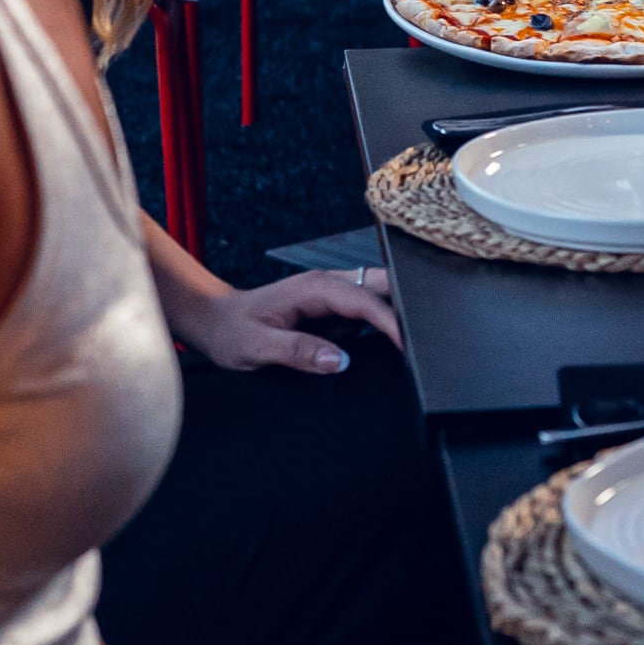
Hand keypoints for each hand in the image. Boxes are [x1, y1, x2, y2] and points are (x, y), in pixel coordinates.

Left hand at [174, 269, 399, 373]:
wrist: (215, 322)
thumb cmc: (232, 331)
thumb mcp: (257, 348)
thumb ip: (298, 352)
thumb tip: (340, 360)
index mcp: (314, 288)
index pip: (364, 300)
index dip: (390, 321)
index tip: (408, 344)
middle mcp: (328, 284)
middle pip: (382, 286)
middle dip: (407, 305)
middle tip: (427, 337)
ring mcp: (332, 294)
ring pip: (378, 293)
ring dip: (398, 311)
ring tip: (417, 341)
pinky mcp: (333, 308)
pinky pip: (367, 308)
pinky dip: (384, 320)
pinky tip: (394, 341)